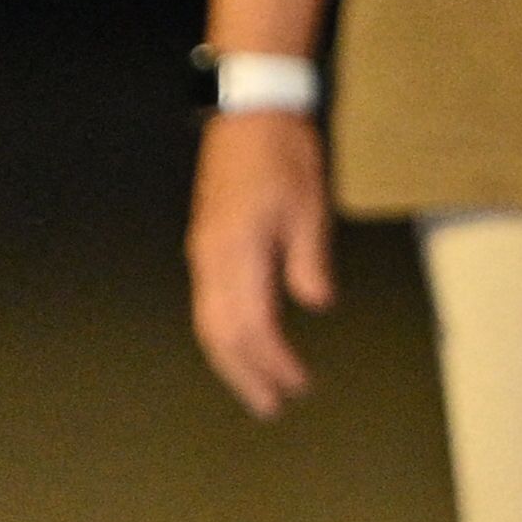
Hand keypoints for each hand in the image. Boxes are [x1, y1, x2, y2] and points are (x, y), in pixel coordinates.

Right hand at [187, 109, 334, 416]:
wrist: (250, 115)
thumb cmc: (284, 155)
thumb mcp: (309, 206)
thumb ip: (309, 261)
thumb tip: (317, 305)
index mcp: (237, 254)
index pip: (252, 327)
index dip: (274, 362)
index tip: (298, 384)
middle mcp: (210, 261)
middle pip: (221, 336)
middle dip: (246, 375)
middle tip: (272, 407)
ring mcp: (203, 255)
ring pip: (208, 325)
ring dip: (231, 361)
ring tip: (257, 387)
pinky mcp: (205, 247)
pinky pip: (207, 306)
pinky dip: (223, 335)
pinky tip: (242, 345)